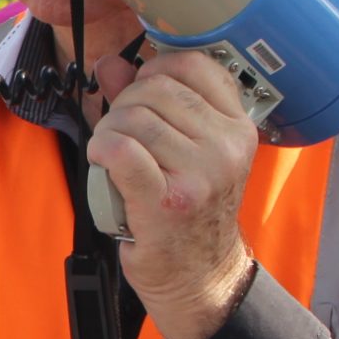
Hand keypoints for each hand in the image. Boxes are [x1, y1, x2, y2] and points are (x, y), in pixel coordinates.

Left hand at [88, 48, 259, 338]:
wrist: (199, 274)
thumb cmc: (186, 212)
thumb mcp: (180, 150)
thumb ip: (145, 102)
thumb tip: (112, 64)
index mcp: (236, 126)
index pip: (190, 64)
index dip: (151, 71)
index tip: (140, 96)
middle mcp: (225, 145)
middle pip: (153, 89)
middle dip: (123, 106)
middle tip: (121, 137)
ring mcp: (201, 172)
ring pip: (132, 117)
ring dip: (108, 131)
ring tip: (113, 156)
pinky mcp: (168, 199)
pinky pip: (120, 149)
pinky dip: (101, 149)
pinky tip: (103, 162)